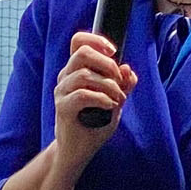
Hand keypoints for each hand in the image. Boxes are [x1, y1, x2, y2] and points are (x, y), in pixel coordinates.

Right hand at [53, 31, 135, 159]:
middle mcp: (66, 77)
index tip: (114, 51)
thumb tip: (128, 69)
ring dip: (108, 86)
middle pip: (82, 52)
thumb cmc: (95, 124)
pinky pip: (82, 95)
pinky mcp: (62, 108)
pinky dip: (101, 99)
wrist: (79, 150)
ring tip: (118, 99)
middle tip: (119, 80)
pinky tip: (110, 106)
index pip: (79, 41)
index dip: (96, 39)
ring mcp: (62, 92)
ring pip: (84, 74)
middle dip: (106, 63)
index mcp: (76, 70)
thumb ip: (123, 85)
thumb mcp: (115, 100)